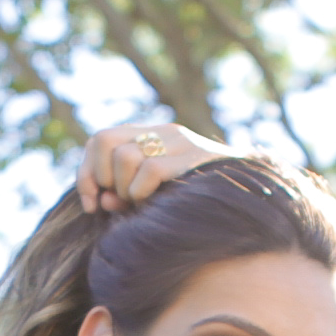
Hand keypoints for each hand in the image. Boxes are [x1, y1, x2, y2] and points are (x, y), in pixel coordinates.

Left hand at [77, 115, 239, 213]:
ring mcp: (179, 143)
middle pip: (104, 142)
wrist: (248, 197)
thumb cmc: (196, 203)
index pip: (100, 139)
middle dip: (101, 178)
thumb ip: (123, 196)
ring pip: (125, 157)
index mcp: (151, 136)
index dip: (87, 172)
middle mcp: (163, 132)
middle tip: (118, 202)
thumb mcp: (153, 197)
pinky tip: (154, 202)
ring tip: (142, 203)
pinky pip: (150, 171)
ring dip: (125, 189)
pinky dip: (142, 193)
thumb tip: (102, 201)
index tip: (93, 203)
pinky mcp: (192, 159)